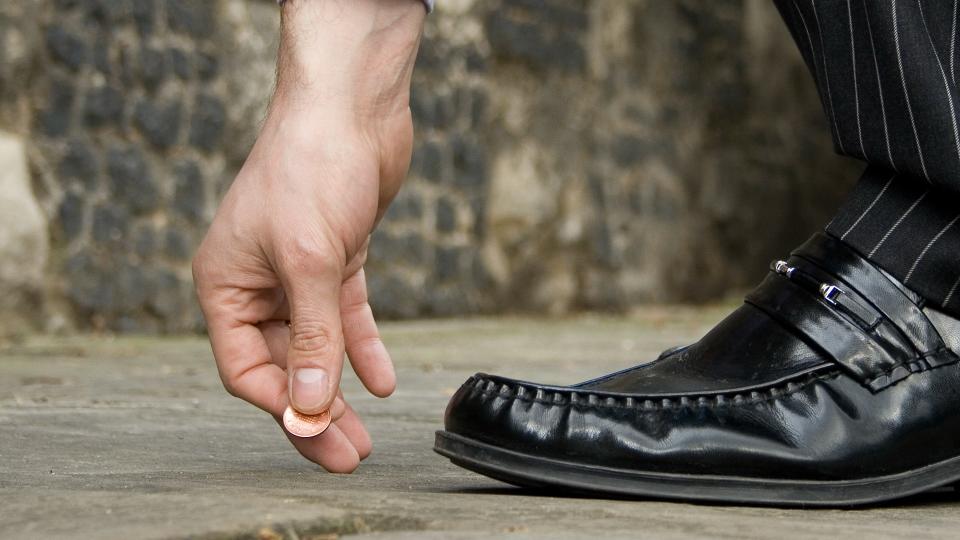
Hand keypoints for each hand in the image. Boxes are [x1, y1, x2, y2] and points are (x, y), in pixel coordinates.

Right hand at [193, 0, 423, 471]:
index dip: (283, 407)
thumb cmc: (313, 169)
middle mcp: (256, 283)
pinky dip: (363, 346)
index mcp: (225, 284)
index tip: (320, 437)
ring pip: (317, 346)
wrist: (352, 109)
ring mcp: (297, 272)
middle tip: (349, 455)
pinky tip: (383, 378)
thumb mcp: (310, 260)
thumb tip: (310, 409)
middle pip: (284, 365)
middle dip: (316, 411)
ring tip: (367, 434)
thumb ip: (313, 338)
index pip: (246, 368)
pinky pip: (346, 316)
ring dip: (342, 388)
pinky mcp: (335, 259)